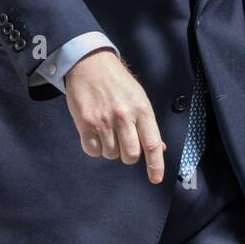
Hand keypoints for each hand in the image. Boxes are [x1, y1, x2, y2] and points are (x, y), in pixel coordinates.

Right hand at [65, 49, 166, 184]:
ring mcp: (104, 121)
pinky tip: (96, 133)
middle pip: (130, 155)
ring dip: (110, 149)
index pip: (152, 143)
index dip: (156, 164)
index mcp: (142, 109)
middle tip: (124, 142)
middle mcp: (124, 116)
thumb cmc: (117, 82)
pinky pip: (92, 151)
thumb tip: (159, 148)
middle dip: (128, 155)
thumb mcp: (139, 97)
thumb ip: (147, 124)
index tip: (156, 179)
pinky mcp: (85, 124)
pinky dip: (95, 148)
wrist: (90, 64)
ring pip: (111, 154)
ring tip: (108, 130)